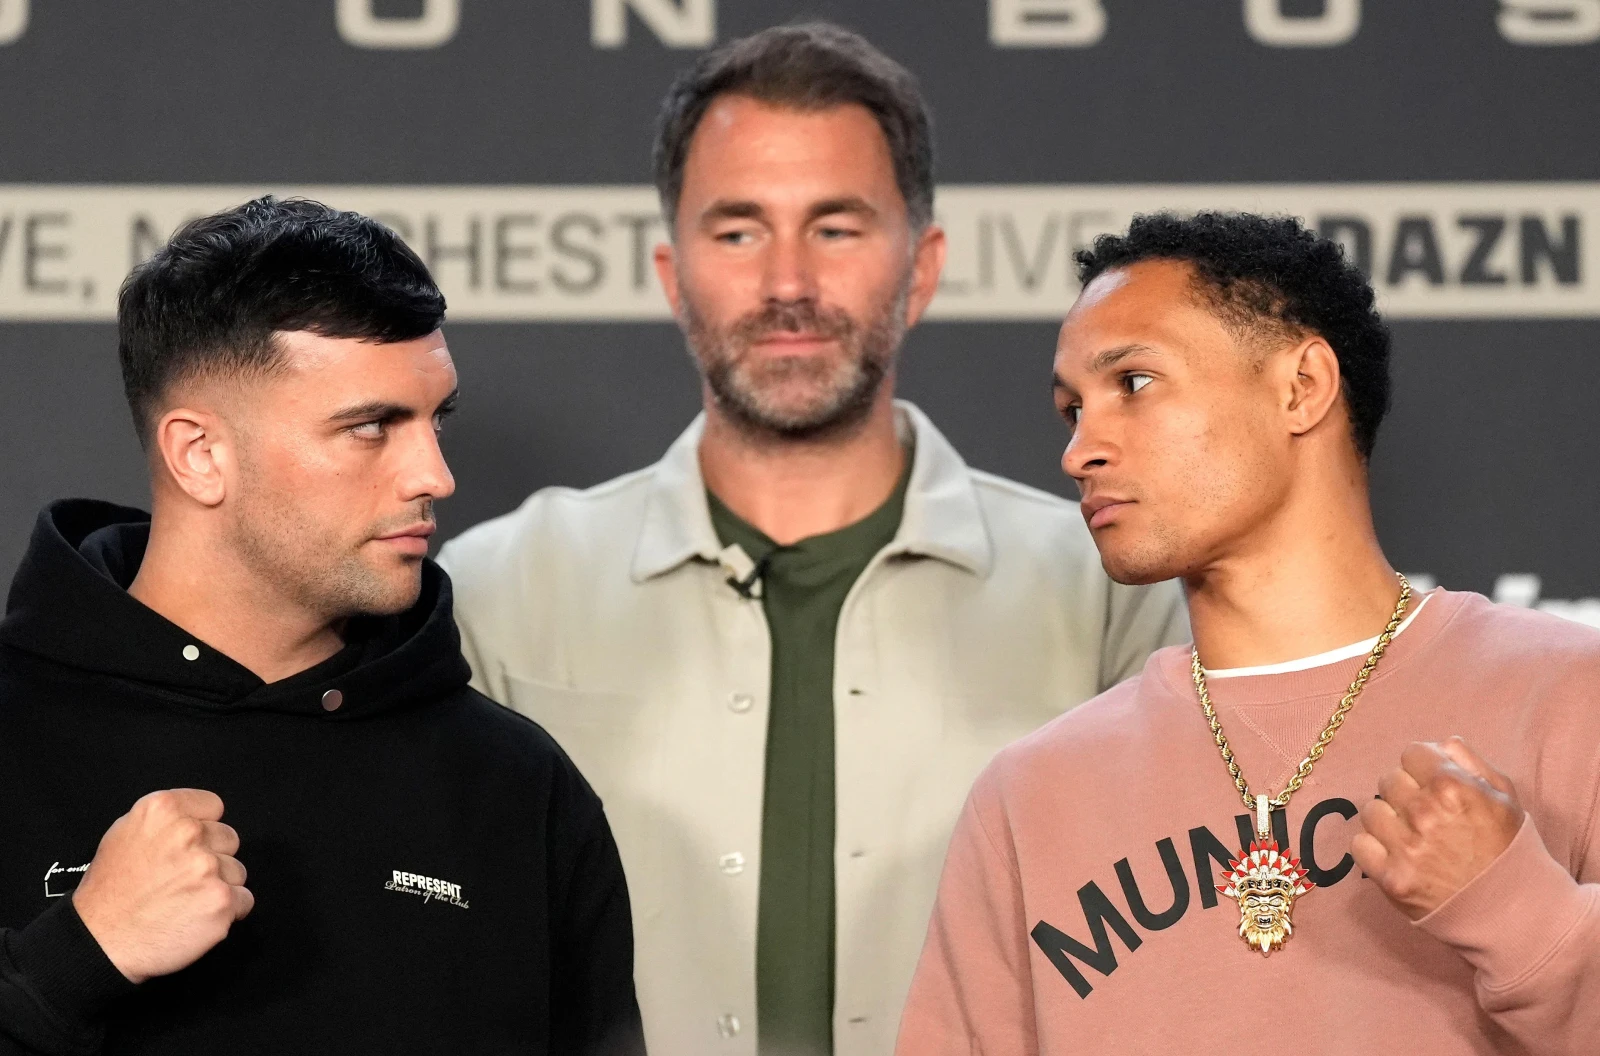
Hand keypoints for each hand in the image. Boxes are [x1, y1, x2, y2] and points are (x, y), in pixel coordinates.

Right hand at [72, 789, 253, 983]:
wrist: (99, 943)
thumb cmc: (109, 894)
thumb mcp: (125, 834)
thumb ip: (166, 821)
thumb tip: (197, 819)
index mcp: (163, 810)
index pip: (213, 806)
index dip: (203, 829)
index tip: (189, 847)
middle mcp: (188, 833)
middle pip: (229, 838)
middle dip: (212, 857)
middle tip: (180, 880)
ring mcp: (207, 868)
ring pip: (237, 870)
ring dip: (219, 886)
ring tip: (184, 901)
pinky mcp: (221, 901)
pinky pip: (244, 900)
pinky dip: (227, 912)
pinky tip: (195, 918)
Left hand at [1351, 738, 1524, 919]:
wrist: (1514, 913)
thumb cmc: (1510, 851)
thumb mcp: (1505, 798)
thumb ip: (1471, 763)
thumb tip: (1440, 744)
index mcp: (1453, 787)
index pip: (1411, 753)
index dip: (1421, 767)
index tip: (1429, 783)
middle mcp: (1424, 812)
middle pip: (1388, 780)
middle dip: (1405, 793)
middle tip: (1423, 814)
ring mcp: (1405, 847)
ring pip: (1370, 811)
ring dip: (1387, 820)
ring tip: (1411, 836)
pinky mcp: (1391, 878)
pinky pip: (1359, 845)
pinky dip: (1373, 847)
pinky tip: (1395, 854)